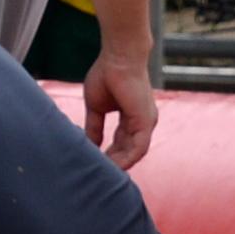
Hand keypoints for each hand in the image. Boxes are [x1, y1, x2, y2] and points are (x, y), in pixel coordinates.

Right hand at [83, 53, 157, 169]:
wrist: (118, 58)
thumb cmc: (107, 75)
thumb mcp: (96, 107)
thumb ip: (94, 126)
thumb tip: (88, 143)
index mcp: (132, 117)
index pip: (121, 143)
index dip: (108, 154)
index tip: (94, 163)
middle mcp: (142, 122)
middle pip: (128, 151)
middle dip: (113, 163)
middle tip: (97, 174)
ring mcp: (146, 123)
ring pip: (134, 153)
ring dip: (119, 165)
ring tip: (103, 175)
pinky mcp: (146, 122)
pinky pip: (139, 148)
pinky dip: (127, 159)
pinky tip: (113, 167)